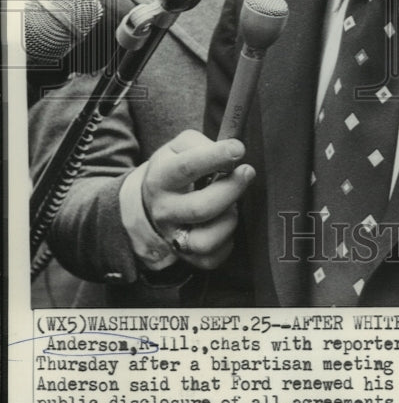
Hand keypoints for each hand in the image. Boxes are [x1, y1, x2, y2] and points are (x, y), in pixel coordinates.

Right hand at [140, 130, 254, 269]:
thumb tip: (229, 153)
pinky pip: (212, 258)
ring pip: (205, 241)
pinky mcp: (186, 257)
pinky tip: (225, 223)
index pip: (186, 168)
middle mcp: (164, 211)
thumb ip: (201, 144)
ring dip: (228, 220)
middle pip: (201, 208)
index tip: (238, 149)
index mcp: (161, 179)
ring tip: (233, 204)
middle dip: (231, 189)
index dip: (216, 157)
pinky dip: (227, 242)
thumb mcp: (179, 147)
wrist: (148, 203)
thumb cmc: (173, 168)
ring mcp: (173, 237)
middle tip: (247, 172)